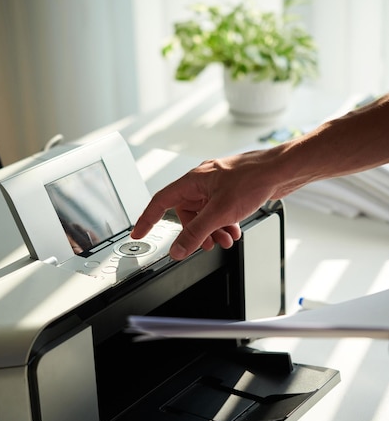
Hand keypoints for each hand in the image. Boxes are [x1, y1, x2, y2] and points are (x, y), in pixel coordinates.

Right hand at [131, 152, 277, 259]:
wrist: (282, 171)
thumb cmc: (254, 179)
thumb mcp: (220, 212)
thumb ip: (196, 233)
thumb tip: (177, 249)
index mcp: (192, 181)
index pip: (160, 202)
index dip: (147, 219)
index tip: (138, 234)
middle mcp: (202, 182)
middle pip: (186, 213)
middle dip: (196, 232)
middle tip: (205, 244)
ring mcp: (217, 186)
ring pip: (204, 214)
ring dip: (213, 231)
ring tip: (226, 239)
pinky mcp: (230, 191)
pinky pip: (219, 212)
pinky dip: (224, 224)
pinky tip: (234, 230)